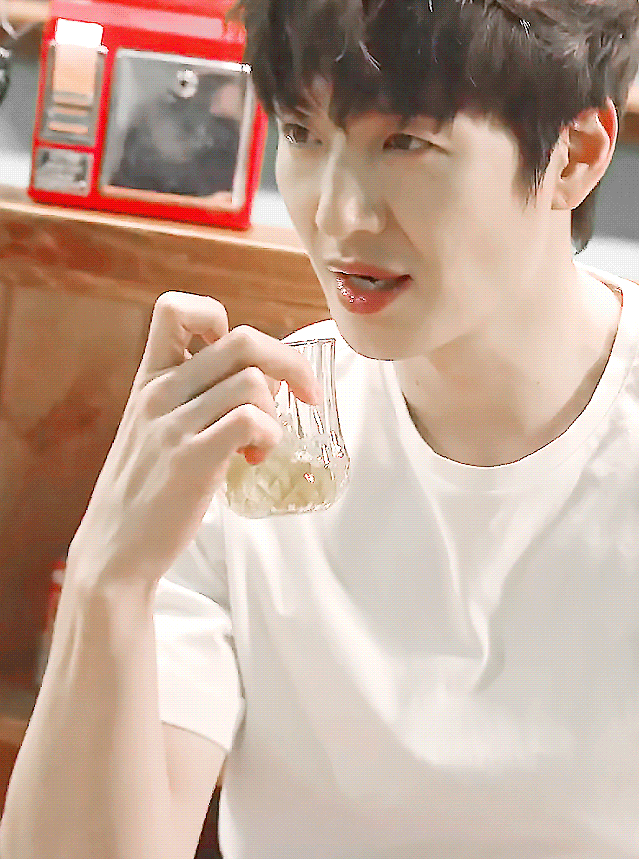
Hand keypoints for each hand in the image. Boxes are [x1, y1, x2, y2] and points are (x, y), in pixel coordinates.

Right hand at [66, 291, 321, 592]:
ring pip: (252, 382)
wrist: (115, 550)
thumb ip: (195, 397)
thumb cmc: (148, 489)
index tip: (245, 357)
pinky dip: (269, 436)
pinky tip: (256, 458)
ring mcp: (173, 425)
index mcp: (151, 378)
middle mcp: (160, 393)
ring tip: (263, 444)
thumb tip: (258, 380)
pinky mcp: (190, 459)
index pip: (177, 308)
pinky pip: (250, 420)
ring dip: (276, 412)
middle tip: (303, 396)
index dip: (221, 317)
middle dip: (289, 363)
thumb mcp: (158, 427)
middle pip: (242, 339)